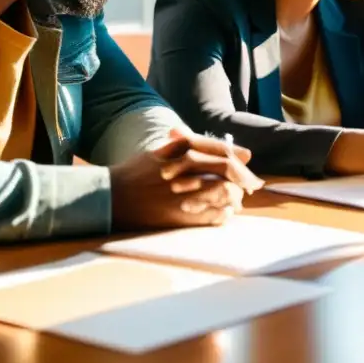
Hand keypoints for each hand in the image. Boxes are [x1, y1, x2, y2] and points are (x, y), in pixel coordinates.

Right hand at [109, 130, 263, 230]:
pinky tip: (223, 212)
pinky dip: (224, 213)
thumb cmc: (138, 172)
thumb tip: (236, 151)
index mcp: (181, 150)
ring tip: (236, 200)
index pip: (221, 149)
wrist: (111, 197)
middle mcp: (186, 169)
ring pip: (225, 193)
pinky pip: (214, 215)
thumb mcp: (164, 151)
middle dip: (245, 177)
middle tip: (253, 185)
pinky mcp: (181, 215)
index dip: (238, 155)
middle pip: (228, 170)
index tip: (248, 160)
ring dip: (235, 196)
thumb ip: (196, 147)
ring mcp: (185, 193)